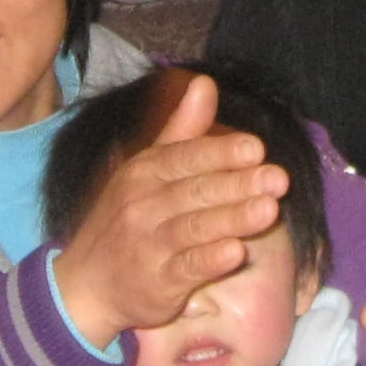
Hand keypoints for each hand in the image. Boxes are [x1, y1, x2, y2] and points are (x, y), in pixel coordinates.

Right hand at [51, 71, 283, 349]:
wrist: (86, 283)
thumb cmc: (128, 218)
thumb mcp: (147, 169)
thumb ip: (181, 130)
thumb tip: (205, 82)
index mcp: (145, 171)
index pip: (185, 157)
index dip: (220, 153)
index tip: (256, 148)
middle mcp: (143, 204)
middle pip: (196, 190)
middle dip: (238, 184)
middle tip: (279, 178)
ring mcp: (148, 245)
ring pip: (195, 228)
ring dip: (233, 218)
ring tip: (269, 209)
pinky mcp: (156, 283)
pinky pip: (185, 269)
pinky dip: (210, 261)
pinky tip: (236, 253)